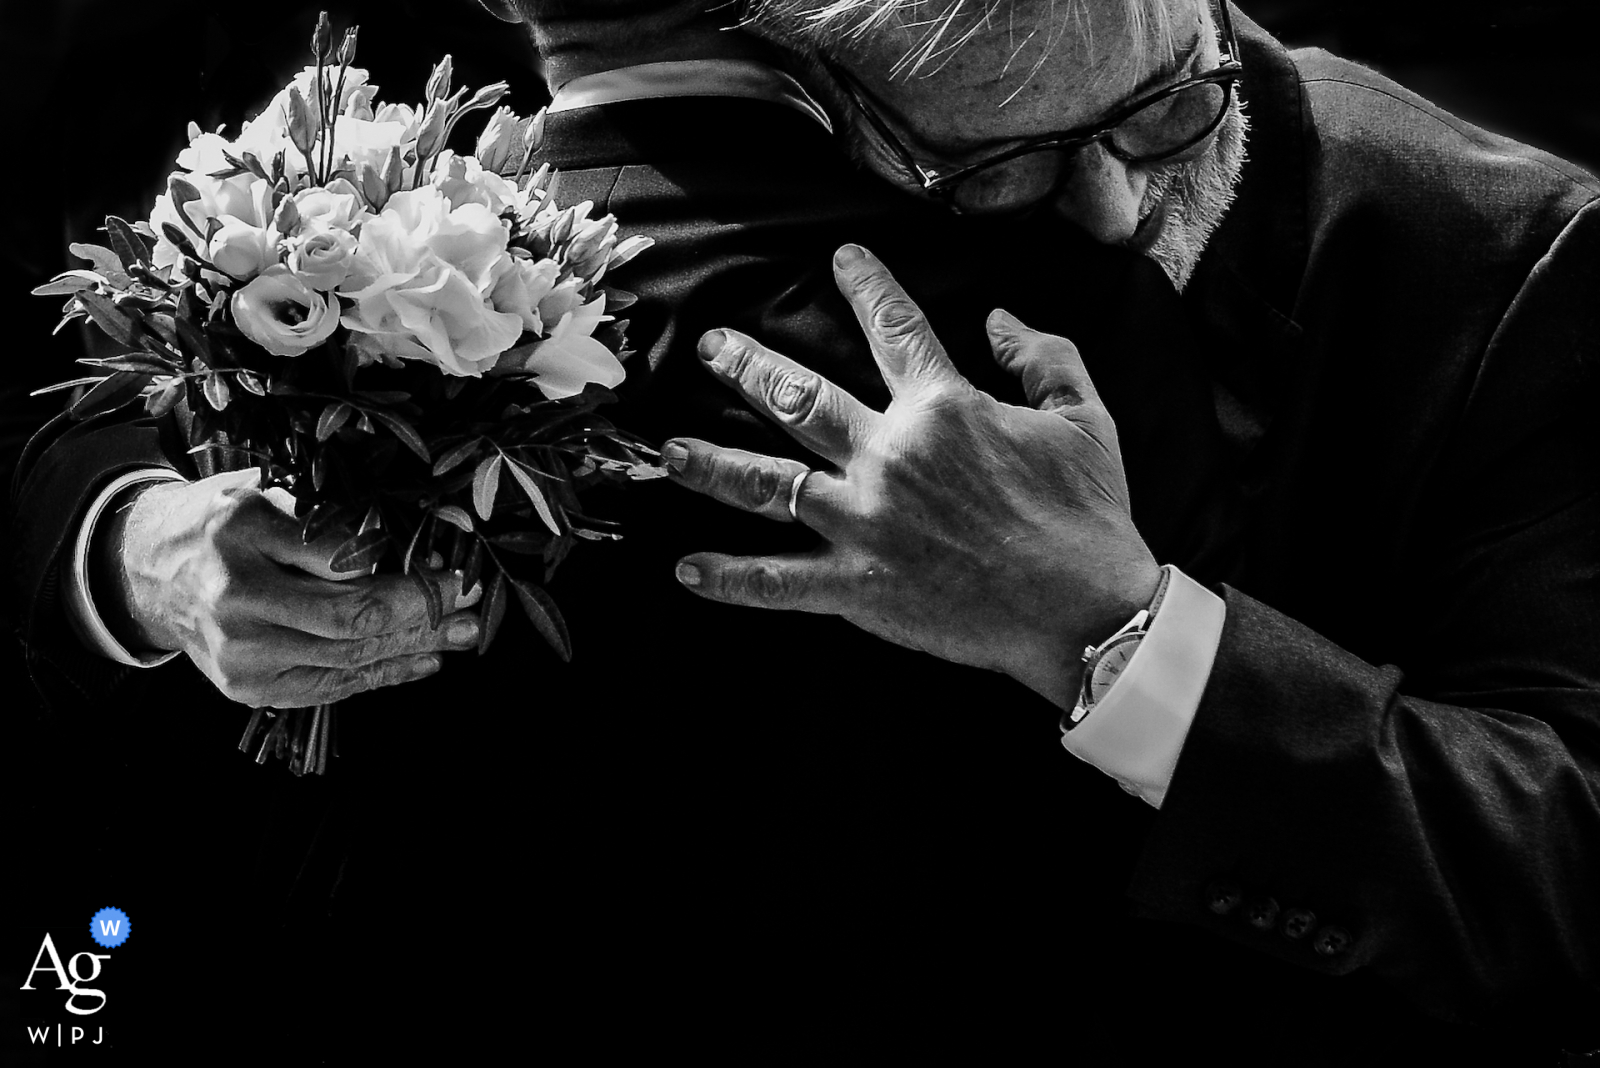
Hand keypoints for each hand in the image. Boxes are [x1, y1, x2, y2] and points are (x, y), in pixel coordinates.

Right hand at [106, 468, 481, 707]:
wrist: (148, 574)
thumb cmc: (219, 523)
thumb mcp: (264, 493)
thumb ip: (328, 519)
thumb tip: (413, 541)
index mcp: (241, 531)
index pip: (341, 556)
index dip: (404, 563)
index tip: (452, 559)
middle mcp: (236, 598)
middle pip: (350, 616)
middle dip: (422, 610)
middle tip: (470, 599)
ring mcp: (240, 653)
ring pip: (349, 656)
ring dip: (417, 646)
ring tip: (463, 632)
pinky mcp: (249, 688)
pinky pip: (332, 686)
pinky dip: (383, 673)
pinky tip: (425, 661)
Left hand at [664, 244, 1161, 709]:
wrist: (1085, 612)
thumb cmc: (1089, 514)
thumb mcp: (1085, 417)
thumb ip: (1044, 356)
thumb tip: (1001, 318)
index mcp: (943, 408)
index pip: (893, 328)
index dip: (866, 284)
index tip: (841, 257)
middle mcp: (887, 456)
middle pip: (797, 396)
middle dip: (746, 365)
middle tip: (710, 346)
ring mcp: (862, 522)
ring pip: (765, 481)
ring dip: (711, 463)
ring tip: (667, 452)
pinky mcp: (856, 586)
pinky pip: (778, 581)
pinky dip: (730, 578)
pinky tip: (686, 570)